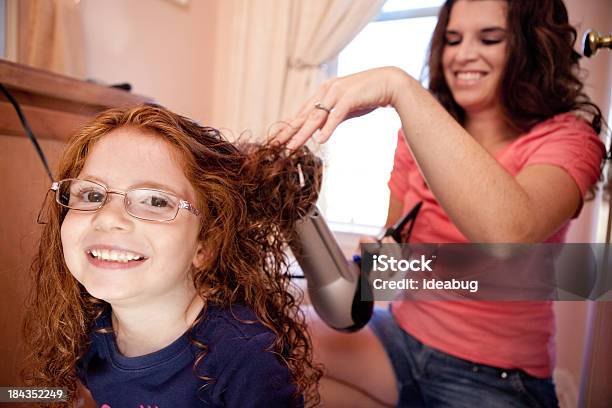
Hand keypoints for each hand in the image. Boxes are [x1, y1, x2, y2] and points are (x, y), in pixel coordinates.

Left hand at [274, 67, 408, 148]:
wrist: (389, 83)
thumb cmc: (367, 96)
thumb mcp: (345, 109)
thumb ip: (331, 118)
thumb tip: (319, 133)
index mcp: (323, 93)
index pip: (302, 113)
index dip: (289, 127)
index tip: (277, 139)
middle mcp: (326, 91)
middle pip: (304, 116)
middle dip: (288, 131)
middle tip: (274, 144)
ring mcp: (337, 94)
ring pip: (315, 117)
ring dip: (302, 134)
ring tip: (291, 147)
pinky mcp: (349, 98)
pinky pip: (336, 116)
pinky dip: (328, 128)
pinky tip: (320, 140)